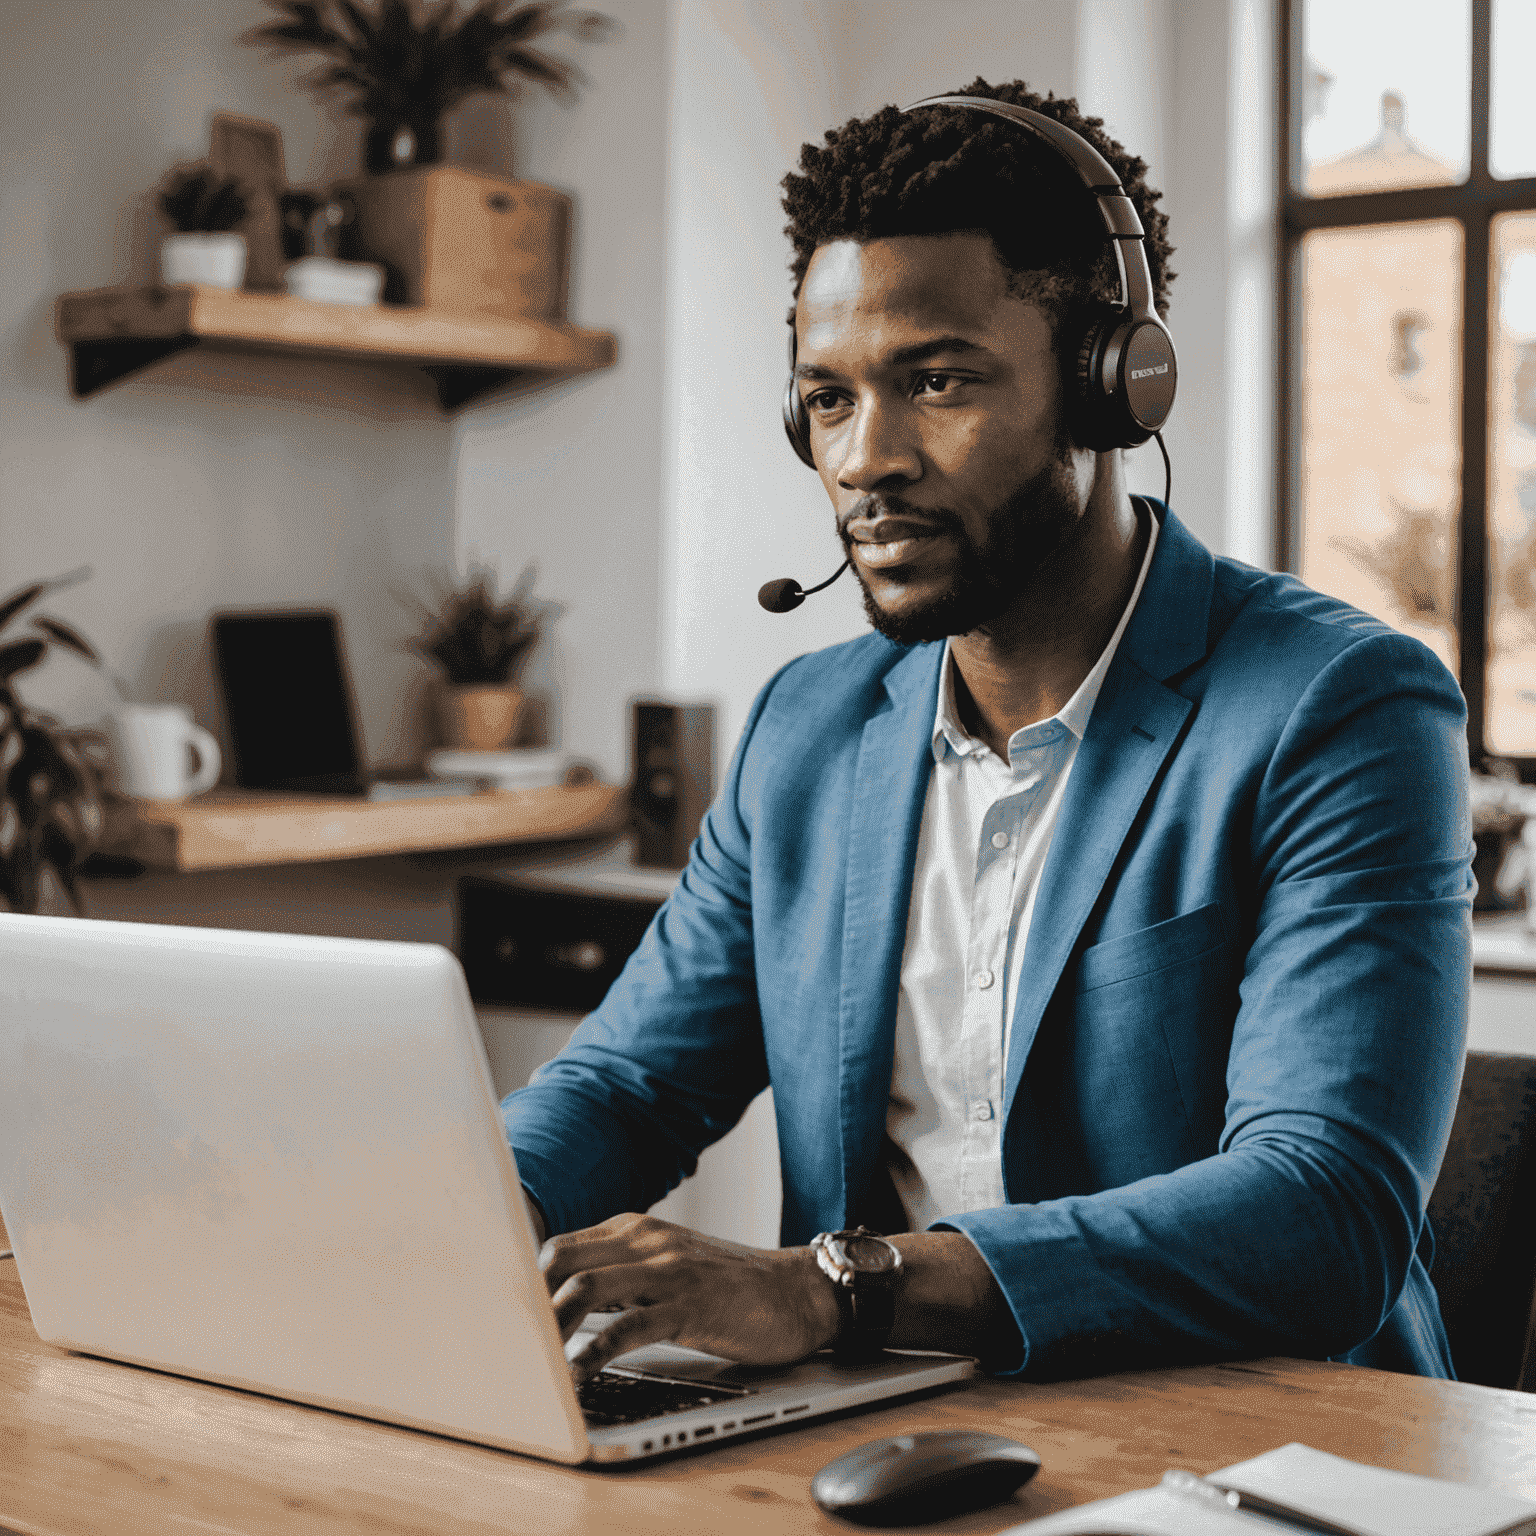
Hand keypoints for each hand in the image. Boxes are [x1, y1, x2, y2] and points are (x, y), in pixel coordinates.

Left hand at [539, 1212, 839, 1380]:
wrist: (797, 1291)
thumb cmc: (729, 1288)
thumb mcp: (666, 1269)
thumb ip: (619, 1277)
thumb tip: (560, 1306)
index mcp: (634, 1230)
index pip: (558, 1247)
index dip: (523, 1282)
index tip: (502, 1318)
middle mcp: (646, 1240)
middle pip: (560, 1260)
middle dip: (527, 1302)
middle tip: (509, 1343)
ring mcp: (669, 1270)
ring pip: (586, 1288)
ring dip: (551, 1328)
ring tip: (533, 1363)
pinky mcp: (691, 1304)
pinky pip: (630, 1326)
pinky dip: (595, 1352)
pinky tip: (579, 1374)